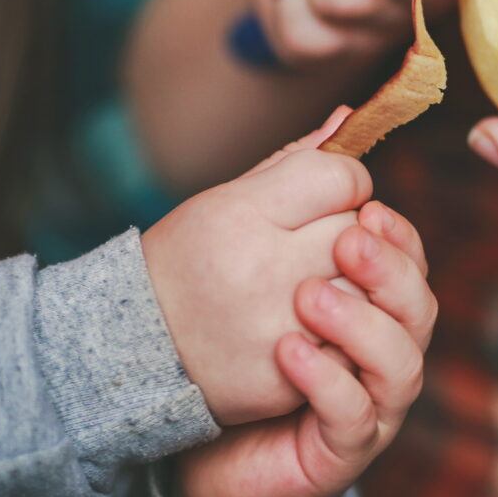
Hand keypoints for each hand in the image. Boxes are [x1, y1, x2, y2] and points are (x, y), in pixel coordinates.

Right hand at [143, 106, 375, 423]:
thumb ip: (295, 161)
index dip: (346, 184)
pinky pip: (354, 346)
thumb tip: (349, 117)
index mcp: (240, 215)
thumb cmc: (189, 263)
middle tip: (316, 246)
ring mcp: (274, 329)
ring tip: (317, 287)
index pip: (343, 179)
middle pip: (358, 234)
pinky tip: (314, 329)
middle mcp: (259, 271)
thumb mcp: (226, 200)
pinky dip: (344, 335)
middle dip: (350, 235)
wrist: (131, 355)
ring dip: (354, 287)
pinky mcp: (286, 379)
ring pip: (367, 291)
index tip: (328, 198)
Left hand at [172, 204, 434, 496]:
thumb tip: (341, 119)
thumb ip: (301, 186)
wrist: (190, 416)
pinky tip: (287, 350)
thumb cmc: (234, 328)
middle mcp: (385, 351)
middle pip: (421, 308)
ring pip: (402, 363)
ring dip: (363, 325)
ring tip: (309, 298)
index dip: (398, 237)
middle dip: (390, 273)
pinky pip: (353, 413)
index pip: (412, 262)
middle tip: (346, 244)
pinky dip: (328, 380)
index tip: (365, 207)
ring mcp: (371, 401)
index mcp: (374, 303)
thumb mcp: (264, 245)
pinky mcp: (341, 445)